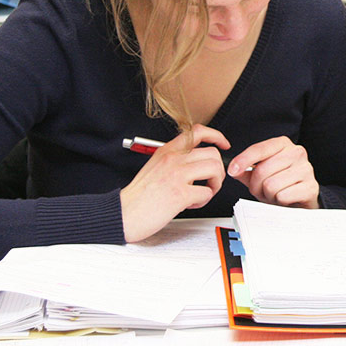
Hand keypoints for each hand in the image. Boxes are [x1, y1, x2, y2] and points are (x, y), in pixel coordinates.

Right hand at [120, 124, 230, 241]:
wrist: (122, 213)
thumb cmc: (138, 196)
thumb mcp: (154, 166)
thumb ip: (174, 160)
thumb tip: (195, 162)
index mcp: (166, 151)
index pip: (197, 131)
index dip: (216, 136)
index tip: (223, 144)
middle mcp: (173, 159)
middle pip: (213, 153)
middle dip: (218, 170)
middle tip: (210, 181)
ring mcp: (177, 175)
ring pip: (215, 169)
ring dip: (215, 184)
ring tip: (204, 192)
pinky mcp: (180, 194)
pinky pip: (207, 192)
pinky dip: (204, 200)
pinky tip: (192, 204)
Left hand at [227, 136, 319, 208]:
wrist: (302, 197)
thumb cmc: (280, 183)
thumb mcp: (260, 174)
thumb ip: (245, 170)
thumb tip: (234, 169)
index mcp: (283, 144)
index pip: (259, 149)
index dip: (243, 160)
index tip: (232, 170)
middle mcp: (296, 152)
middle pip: (263, 170)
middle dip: (256, 185)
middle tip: (262, 190)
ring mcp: (306, 169)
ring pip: (271, 185)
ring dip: (268, 195)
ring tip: (274, 194)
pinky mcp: (311, 187)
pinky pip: (283, 196)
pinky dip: (279, 201)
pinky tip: (284, 198)